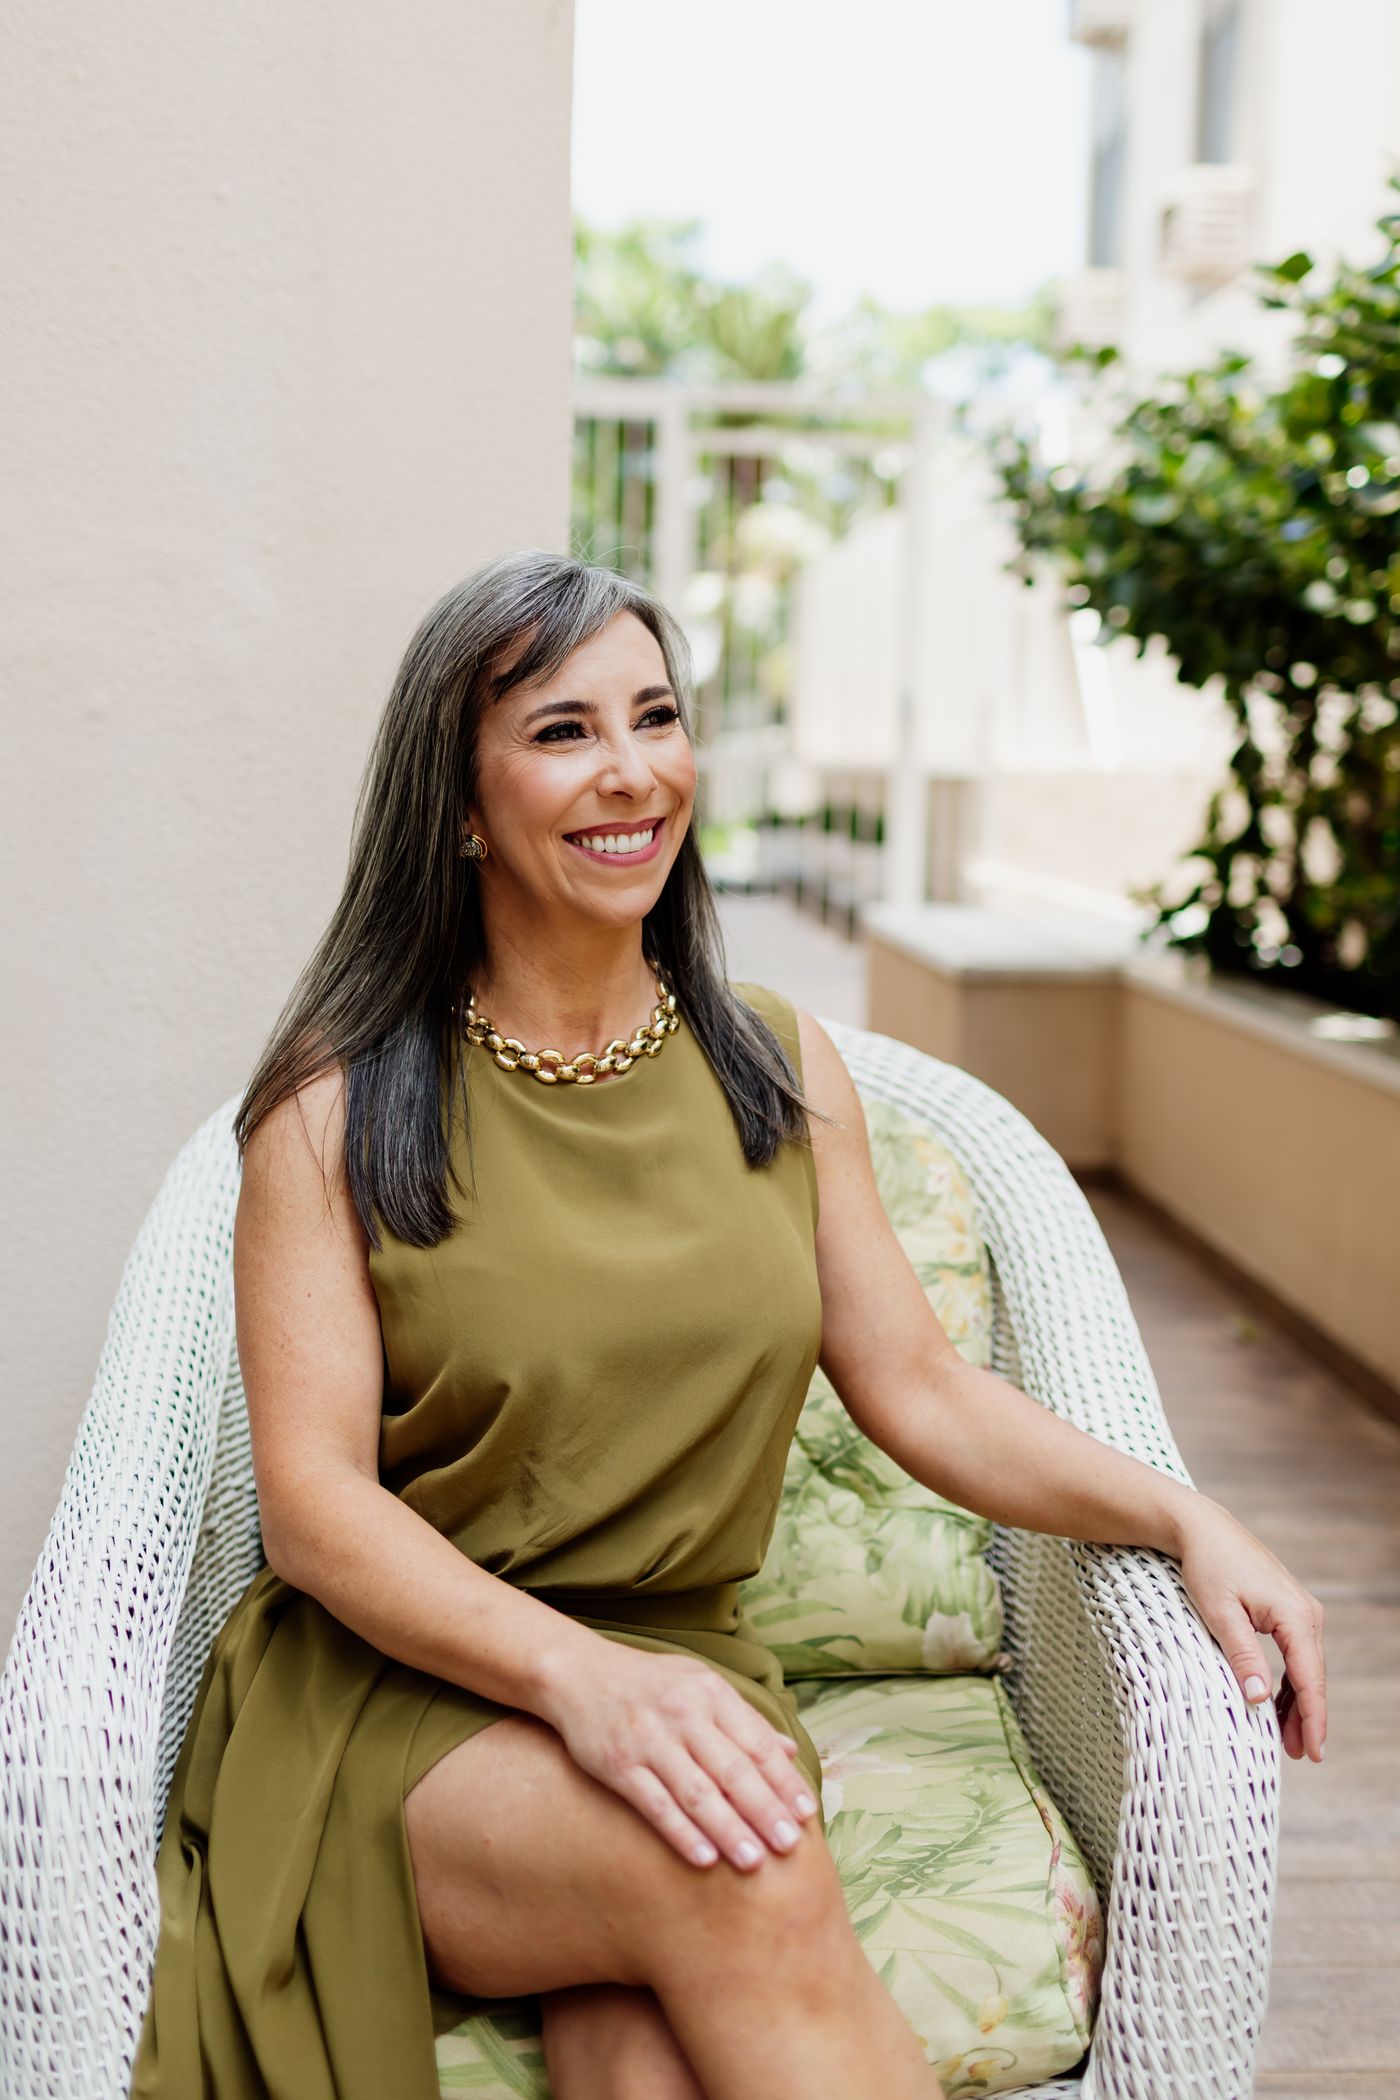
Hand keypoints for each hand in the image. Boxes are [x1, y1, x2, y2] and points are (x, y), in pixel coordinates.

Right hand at [540, 1641, 821, 1869]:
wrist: (578, 1673)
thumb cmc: (650, 1683)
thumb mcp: (699, 1683)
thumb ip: (744, 1718)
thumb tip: (789, 1751)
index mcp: (710, 1694)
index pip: (757, 1743)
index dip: (784, 1780)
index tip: (807, 1813)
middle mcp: (683, 1714)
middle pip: (732, 1771)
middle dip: (765, 1810)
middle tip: (790, 1845)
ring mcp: (649, 1741)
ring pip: (697, 1793)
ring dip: (728, 1829)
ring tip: (754, 1862)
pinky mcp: (618, 1765)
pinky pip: (656, 1805)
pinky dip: (681, 1833)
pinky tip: (705, 1858)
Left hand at [1173, 1496, 1326, 1761]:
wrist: (1203, 1529)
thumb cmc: (1208, 1567)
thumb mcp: (1219, 1613)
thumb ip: (1242, 1656)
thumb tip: (1258, 1700)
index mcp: (1294, 1615)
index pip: (1309, 1677)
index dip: (1313, 1718)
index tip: (1313, 1752)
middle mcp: (1306, 1613)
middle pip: (1312, 1676)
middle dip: (1307, 1717)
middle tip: (1299, 1756)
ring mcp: (1299, 1611)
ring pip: (1305, 1667)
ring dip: (1298, 1702)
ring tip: (1289, 1741)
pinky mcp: (1287, 1610)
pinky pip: (1294, 1654)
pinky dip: (1289, 1681)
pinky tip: (1277, 1704)